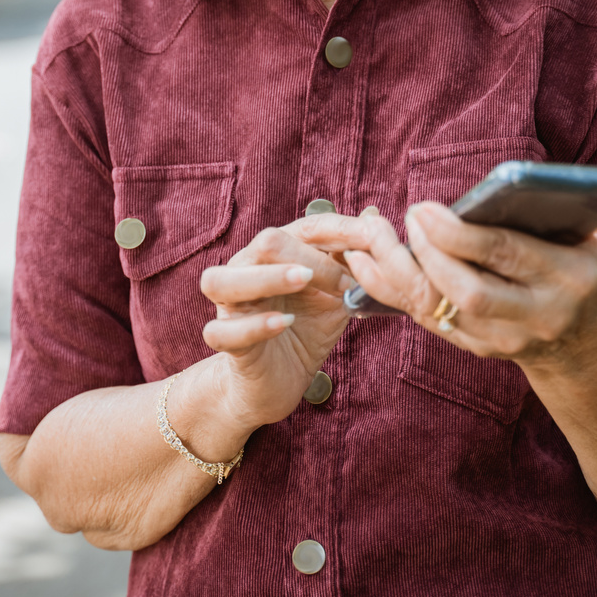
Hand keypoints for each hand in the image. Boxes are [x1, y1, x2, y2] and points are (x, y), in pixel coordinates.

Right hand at [196, 220, 359, 426]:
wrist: (279, 381)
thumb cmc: (305, 330)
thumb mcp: (336, 297)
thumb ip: (351, 262)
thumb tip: (374, 214)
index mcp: (277, 253)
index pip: (307, 227)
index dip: (341, 230)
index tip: (374, 239)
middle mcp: (247, 270)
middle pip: (266, 243)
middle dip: (311, 257)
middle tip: (344, 283)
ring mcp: (230, 306)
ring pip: (223, 280)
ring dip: (267, 277)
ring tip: (303, 282)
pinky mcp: (225, 341)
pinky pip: (222, 331)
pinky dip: (254, 325)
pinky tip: (284, 323)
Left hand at [332, 169, 596, 365]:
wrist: (586, 351)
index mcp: (567, 283)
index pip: (509, 258)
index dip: (462, 236)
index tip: (426, 207)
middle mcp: (532, 317)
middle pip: (469, 292)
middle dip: (429, 255)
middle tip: (404, 216)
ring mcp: (499, 339)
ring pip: (438, 310)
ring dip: (397, 273)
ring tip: (369, 233)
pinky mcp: (472, 347)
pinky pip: (421, 319)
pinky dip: (386, 290)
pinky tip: (361, 257)